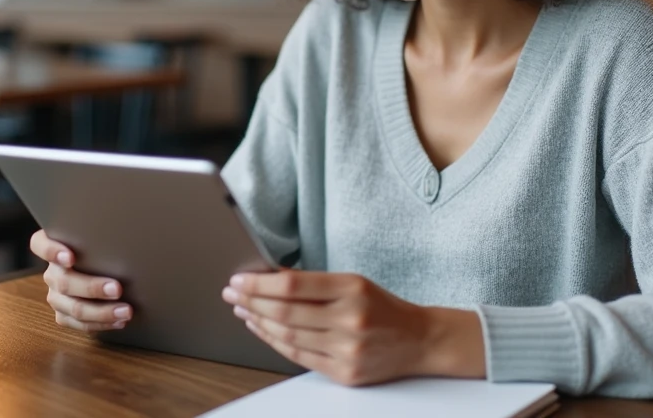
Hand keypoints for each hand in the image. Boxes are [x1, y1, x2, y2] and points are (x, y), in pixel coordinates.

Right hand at [29, 229, 132, 332]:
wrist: (104, 267)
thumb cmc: (104, 247)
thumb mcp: (99, 237)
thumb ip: (101, 234)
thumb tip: (128, 231)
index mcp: (53, 246)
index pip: (40, 245)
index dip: (52, 251)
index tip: (70, 257)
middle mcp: (52, 271)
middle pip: (65, 282)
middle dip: (92, 287)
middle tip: (117, 288)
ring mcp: (56, 294)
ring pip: (73, 307)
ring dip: (101, 311)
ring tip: (125, 311)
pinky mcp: (63, 314)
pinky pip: (79, 323)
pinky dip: (101, 323)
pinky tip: (119, 321)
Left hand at [222, 271, 484, 385]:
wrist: (420, 341)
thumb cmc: (383, 307)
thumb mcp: (354, 283)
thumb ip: (315, 283)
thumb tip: (268, 278)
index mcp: (353, 288)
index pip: (294, 285)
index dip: (260, 283)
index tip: (239, 279)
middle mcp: (350, 319)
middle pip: (285, 312)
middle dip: (251, 301)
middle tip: (232, 293)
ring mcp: (347, 349)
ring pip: (288, 336)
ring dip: (258, 322)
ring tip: (243, 310)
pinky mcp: (345, 373)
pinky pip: (299, 357)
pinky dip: (275, 342)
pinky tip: (262, 329)